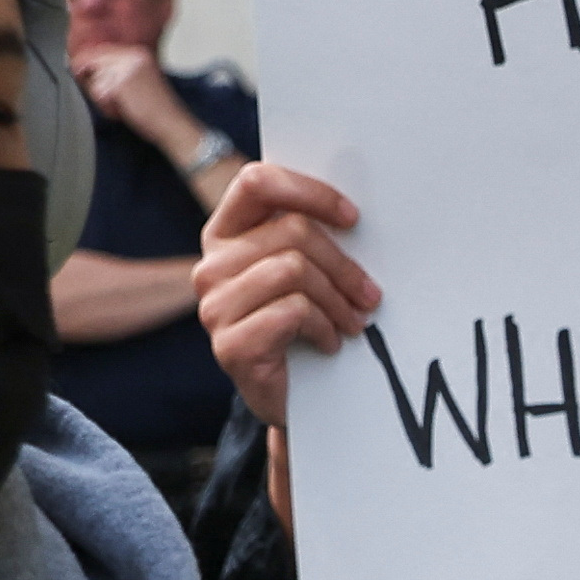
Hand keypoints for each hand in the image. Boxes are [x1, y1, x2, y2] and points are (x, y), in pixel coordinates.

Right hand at [196, 161, 372, 427]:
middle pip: (292, 231)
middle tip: (369, 294)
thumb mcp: (305, 271)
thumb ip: (311, 236)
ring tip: (354, 321)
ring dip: (338, 299)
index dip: (309, 192)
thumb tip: (355, 213)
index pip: (256, 182)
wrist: (291, 397)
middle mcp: (210, 266)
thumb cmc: (302, 325)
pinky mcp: (229, 344)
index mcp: (226, 234)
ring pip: (294, 270)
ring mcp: (214, 306)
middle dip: (343, 263)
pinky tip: (331, 342)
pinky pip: (293, 311)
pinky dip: (324, 327)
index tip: (353, 219)